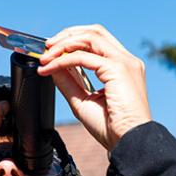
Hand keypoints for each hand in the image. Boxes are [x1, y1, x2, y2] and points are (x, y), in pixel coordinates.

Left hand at [37, 24, 151, 150]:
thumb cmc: (112, 129)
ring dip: (63, 44)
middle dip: (67, 35)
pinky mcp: (118, 68)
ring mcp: (124, 62)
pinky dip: (63, 60)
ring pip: (90, 37)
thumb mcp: (83, 100)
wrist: (129, 143)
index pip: (97, 41)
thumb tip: (52, 66)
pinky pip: (83, 56)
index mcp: (123, 67)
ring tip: (46, 57)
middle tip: (46, 47)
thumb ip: (69, 81)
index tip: (52, 52)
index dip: (72, 42)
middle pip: (95, 31)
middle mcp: (126, 60)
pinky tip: (51, 68)